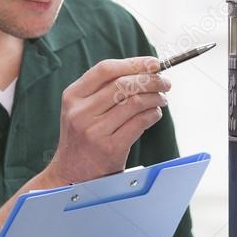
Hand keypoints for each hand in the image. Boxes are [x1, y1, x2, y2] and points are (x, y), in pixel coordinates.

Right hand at [45, 57, 169, 184]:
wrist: (71, 173)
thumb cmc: (82, 137)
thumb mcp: (80, 109)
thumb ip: (103, 89)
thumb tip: (142, 70)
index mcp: (73, 96)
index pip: (106, 69)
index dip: (134, 63)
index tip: (153, 63)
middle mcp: (81, 112)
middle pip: (123, 84)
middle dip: (151, 80)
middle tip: (165, 82)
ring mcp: (95, 131)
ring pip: (135, 102)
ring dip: (155, 97)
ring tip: (162, 99)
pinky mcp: (111, 148)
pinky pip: (140, 123)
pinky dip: (153, 115)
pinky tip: (155, 114)